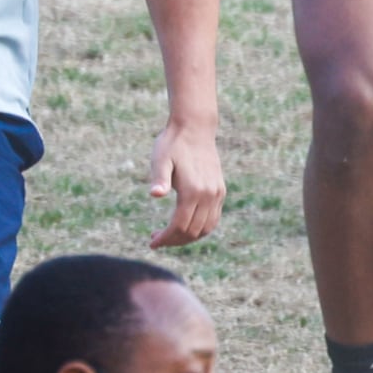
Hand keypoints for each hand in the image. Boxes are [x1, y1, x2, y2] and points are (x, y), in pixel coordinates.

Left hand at [149, 118, 223, 247]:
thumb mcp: (160, 159)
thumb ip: (159, 178)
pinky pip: (213, 219)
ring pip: (206, 228)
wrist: (195, 128)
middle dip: (174, 240)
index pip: (180, 225)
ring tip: (170, 235)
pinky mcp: (220, 191)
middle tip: (156, 239)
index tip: (151, 243)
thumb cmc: (172, 144)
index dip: (165, 238)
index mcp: (193, 190)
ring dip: (188, 237)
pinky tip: (185, 226)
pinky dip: (200, 229)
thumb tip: (154, 194)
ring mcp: (217, 194)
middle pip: (192, 231)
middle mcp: (208, 195)